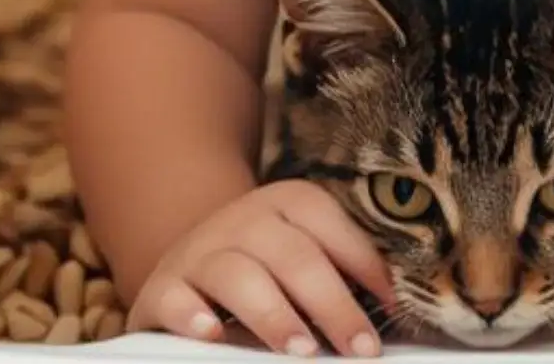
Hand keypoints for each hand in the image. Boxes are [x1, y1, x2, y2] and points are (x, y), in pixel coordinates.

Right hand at [126, 180, 394, 356]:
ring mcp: (198, 253)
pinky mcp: (162, 289)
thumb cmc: (265, 270)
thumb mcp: (300, 260)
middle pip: (291, 255)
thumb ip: (338, 278)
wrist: (188, 261)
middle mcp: (240, 221)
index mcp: (284, 204)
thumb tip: (388, 314)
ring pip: (237, 274)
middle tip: (359, 347)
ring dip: (274, 313)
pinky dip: (192, 315)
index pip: (327, 223)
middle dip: (332, 304)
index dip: (363, 263)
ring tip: (302, 350)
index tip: (391, 307)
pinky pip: (174, 298)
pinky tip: (213, 335)